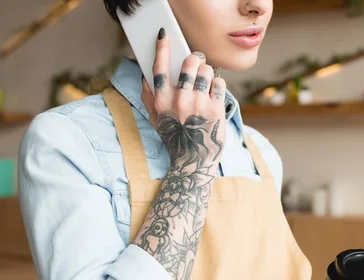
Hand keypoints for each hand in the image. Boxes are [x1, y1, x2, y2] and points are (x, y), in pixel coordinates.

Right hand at [141, 28, 226, 169]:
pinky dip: (217, 83)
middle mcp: (180, 101)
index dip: (161, 48)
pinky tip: (214, 91)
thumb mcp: (157, 121)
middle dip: (195, 58)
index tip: (163, 34)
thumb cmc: (175, 140)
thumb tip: (145, 78)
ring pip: (206, 70)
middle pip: (189, 64)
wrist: (194, 161)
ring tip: (206, 78)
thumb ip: (149, 99)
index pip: (159, 68)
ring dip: (207, 70)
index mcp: (162, 101)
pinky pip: (219, 83)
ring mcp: (199, 104)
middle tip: (198, 60)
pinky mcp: (215, 109)